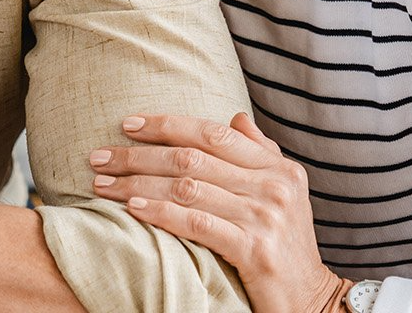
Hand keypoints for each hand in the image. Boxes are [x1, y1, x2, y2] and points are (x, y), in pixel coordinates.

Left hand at [89, 112, 344, 312]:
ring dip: (138, 183)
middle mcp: (273, 185)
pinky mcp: (255, 249)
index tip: (128, 123)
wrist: (312, 300)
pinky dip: (161, 212)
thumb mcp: (284, 194)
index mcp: (278, 167)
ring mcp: (264, 216)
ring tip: (103, 184)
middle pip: (194, 157)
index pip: (213, 133)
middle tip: (100, 156)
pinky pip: (197, 223)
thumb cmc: (287, 246)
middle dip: (139, 154)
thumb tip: (236, 117)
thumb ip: (261, 153)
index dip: (167, 124)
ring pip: (188, 187)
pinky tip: (133, 208)